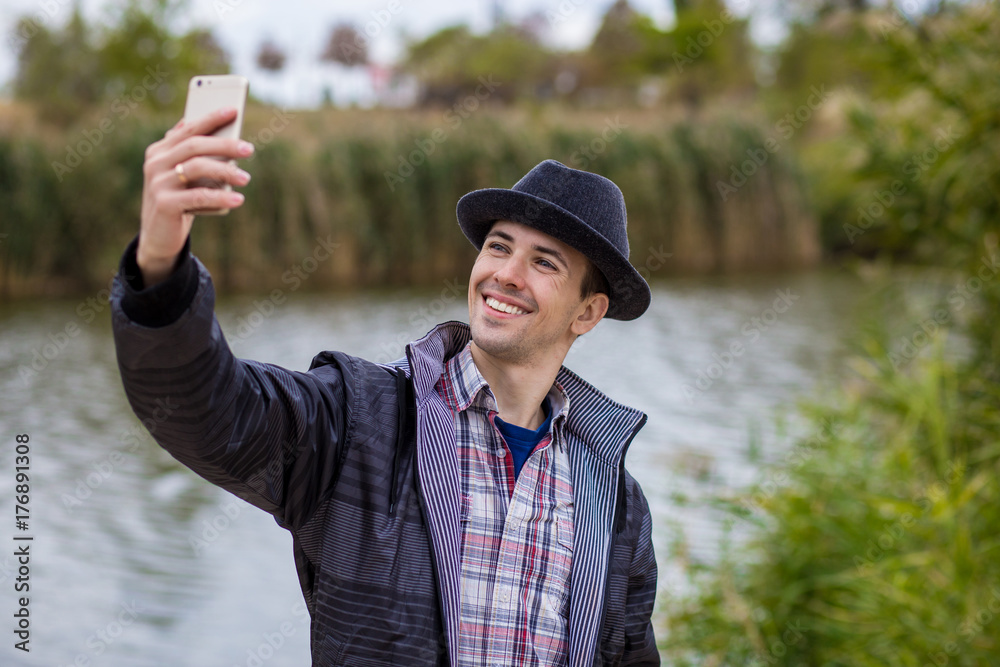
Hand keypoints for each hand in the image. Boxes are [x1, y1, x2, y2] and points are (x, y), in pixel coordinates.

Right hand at [137, 107, 253, 286]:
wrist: (158, 237)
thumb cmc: (180, 201)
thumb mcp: (186, 177)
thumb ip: (197, 157)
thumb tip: (227, 135)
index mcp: (160, 150)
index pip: (188, 128)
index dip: (211, 118)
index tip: (234, 110)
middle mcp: (155, 162)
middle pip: (194, 146)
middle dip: (224, 145)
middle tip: (249, 149)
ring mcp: (157, 182)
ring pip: (196, 168)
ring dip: (226, 171)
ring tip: (247, 179)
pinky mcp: (164, 204)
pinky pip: (198, 197)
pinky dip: (220, 198)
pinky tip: (238, 200)